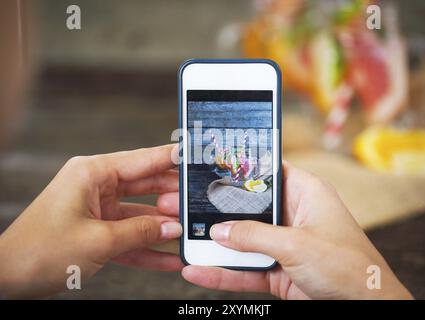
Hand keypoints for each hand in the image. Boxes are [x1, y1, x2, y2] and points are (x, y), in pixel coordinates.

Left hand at [0, 145, 181, 297]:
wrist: (6, 278)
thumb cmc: (39, 250)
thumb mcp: (98, 240)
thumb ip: (141, 232)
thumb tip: (173, 228)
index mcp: (92, 173)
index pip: (143, 160)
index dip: (171, 158)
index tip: (196, 156)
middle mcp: (96, 186)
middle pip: (146, 185)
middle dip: (172, 197)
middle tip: (198, 203)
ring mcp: (97, 209)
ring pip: (140, 213)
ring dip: (162, 225)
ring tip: (188, 232)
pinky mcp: (97, 231)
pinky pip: (129, 236)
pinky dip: (147, 247)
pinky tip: (168, 257)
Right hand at [182, 161, 412, 299]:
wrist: (366, 308)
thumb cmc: (349, 267)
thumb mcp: (297, 244)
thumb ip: (254, 235)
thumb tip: (220, 231)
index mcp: (305, 193)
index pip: (267, 171)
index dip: (241, 168)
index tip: (211, 167)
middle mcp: (292, 215)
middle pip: (248, 208)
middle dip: (218, 210)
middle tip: (187, 206)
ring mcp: (284, 244)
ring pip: (243, 240)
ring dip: (216, 244)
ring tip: (185, 239)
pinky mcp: (278, 270)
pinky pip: (245, 268)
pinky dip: (223, 271)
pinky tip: (200, 270)